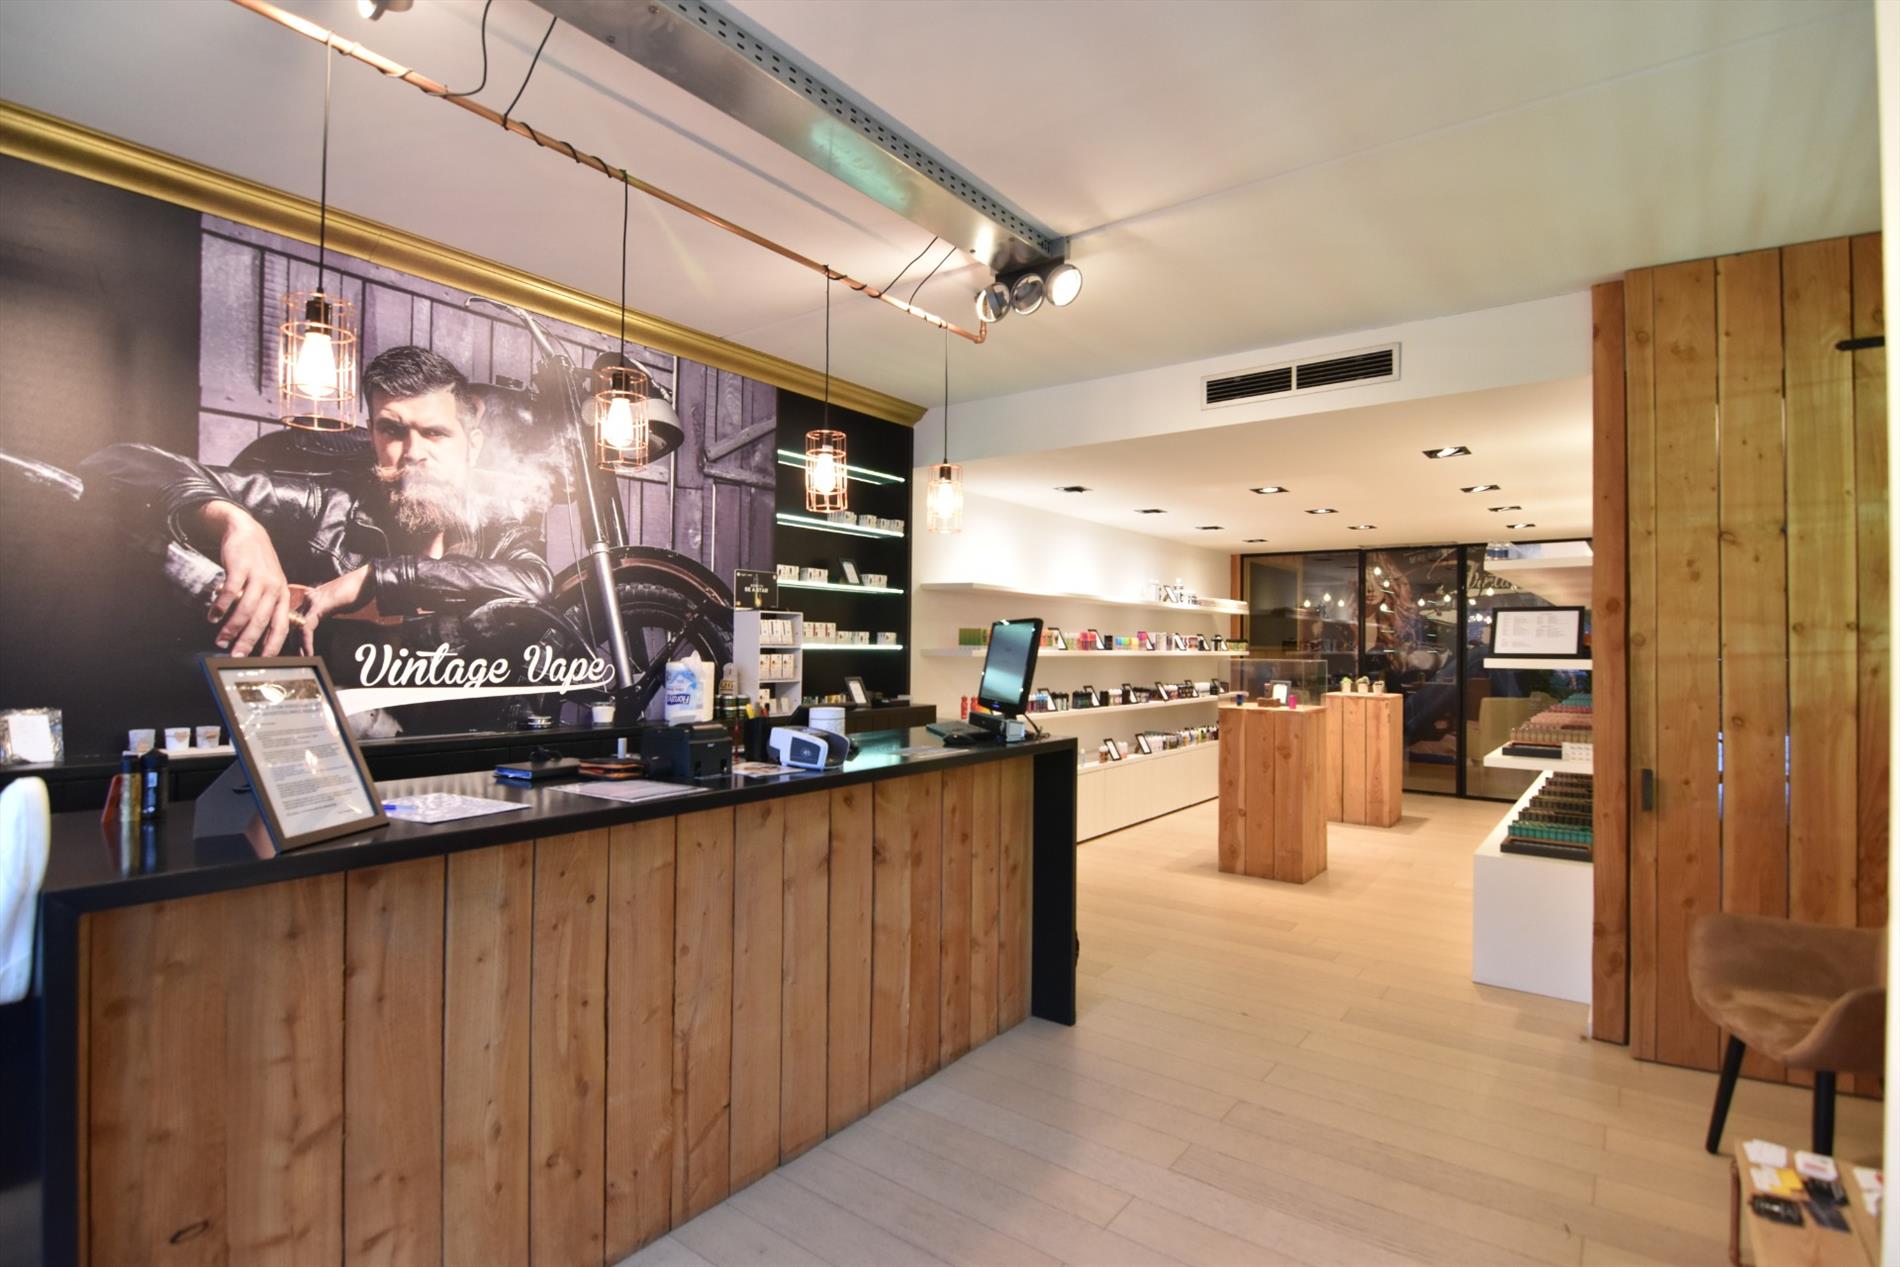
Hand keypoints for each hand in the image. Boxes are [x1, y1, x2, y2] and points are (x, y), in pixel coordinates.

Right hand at [197, 502, 290, 655]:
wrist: (247, 532)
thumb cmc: (258, 563)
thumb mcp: (270, 584)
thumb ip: (266, 606)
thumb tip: (257, 635)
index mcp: (282, 594)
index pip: (281, 625)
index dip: (272, 644)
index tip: (263, 661)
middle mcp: (273, 587)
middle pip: (262, 620)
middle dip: (248, 641)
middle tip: (236, 656)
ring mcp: (258, 577)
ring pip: (246, 609)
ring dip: (232, 627)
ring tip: (221, 640)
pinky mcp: (241, 568)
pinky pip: (230, 592)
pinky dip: (220, 607)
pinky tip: (212, 617)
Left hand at [298, 565, 371, 654]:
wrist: (368, 579)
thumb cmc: (359, 590)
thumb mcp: (340, 603)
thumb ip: (330, 610)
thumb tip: (329, 621)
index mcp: (313, 597)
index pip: (298, 618)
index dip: (296, 635)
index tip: (299, 650)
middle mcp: (309, 598)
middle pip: (294, 623)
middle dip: (293, 642)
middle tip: (296, 659)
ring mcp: (312, 601)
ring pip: (296, 627)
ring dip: (297, 646)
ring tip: (301, 660)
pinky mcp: (318, 606)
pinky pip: (306, 628)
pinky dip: (306, 642)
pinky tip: (308, 653)